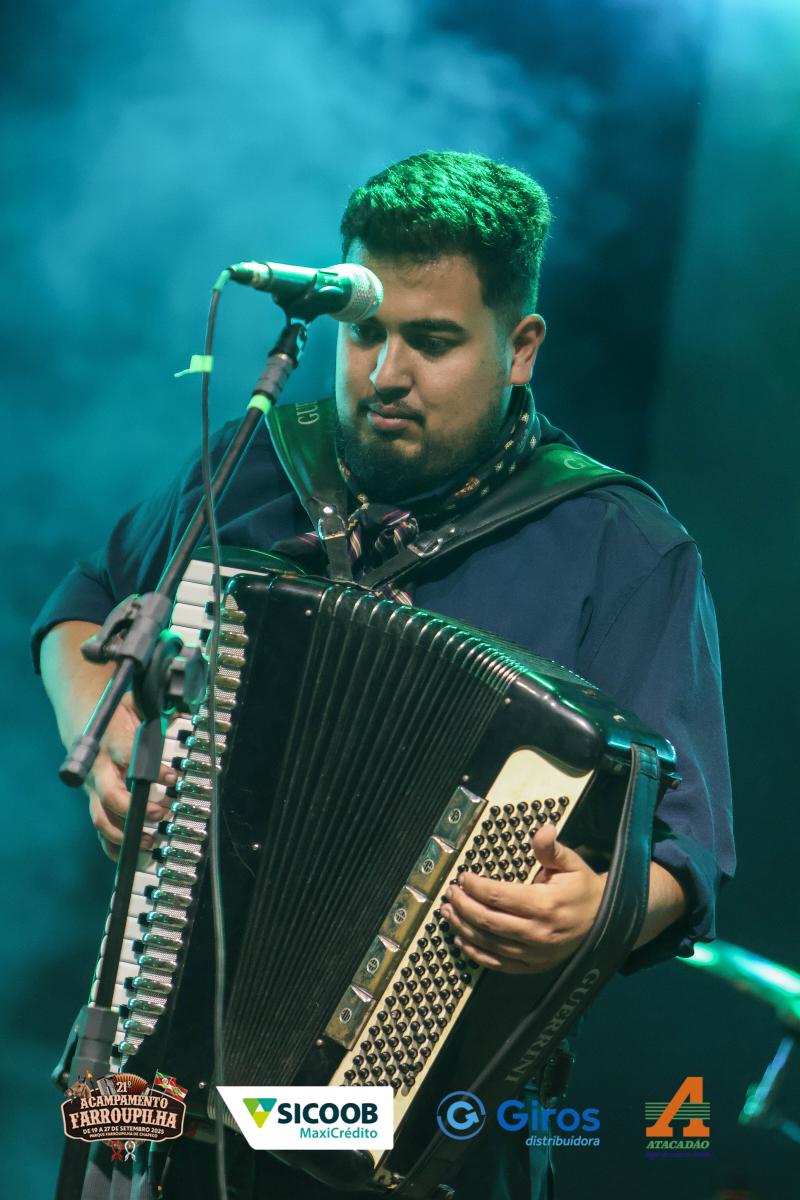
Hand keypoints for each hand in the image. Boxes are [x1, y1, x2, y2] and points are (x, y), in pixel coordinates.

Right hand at [83, 694, 176, 859]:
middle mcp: (100, 767)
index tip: (172, 777)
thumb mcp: (137, 705)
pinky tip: (130, 853)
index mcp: (113, 741)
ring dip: (125, 833)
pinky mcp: (94, 800)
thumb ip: (159, 714)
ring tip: (150, 841)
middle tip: (162, 812)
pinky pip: (100, 827)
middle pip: (111, 794)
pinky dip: (113, 845)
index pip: (130, 757)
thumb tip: (186, 714)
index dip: (152, 770)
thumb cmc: (117, 713)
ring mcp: (94, 787)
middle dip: (136, 808)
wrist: (83, 715)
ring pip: (101, 817)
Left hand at [440, 822, 606, 973]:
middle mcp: (537, 932)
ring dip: (463, 927)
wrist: (604, 921)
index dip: (475, 886)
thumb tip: (543, 828)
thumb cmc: (582, 889)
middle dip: (462, 905)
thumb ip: (551, 848)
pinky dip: (476, 953)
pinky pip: (498, 963)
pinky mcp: (533, 967)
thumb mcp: (571, 863)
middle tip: (450, 893)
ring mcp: (534, 954)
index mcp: (545, 905)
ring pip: (488, 943)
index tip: (463, 877)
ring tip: (448, 912)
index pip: (498, 896)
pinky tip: (461, 940)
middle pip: (487, 921)